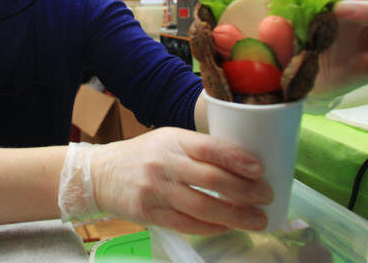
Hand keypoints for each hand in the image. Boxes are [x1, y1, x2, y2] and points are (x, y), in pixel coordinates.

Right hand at [91, 127, 271, 233]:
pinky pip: (187, 224)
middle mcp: (164, 163)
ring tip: (257, 220)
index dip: (238, 159)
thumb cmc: (143, 155)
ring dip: (236, 216)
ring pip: (203, 206)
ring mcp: (155, 190)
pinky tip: (228, 227)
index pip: (210, 148)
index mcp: (173, 140)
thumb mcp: (168, 140)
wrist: (100, 173)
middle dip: (245, 191)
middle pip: (212, 179)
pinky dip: (212, 227)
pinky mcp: (149, 213)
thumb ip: (198, 149)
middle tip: (266, 198)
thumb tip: (243, 164)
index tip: (260, 170)